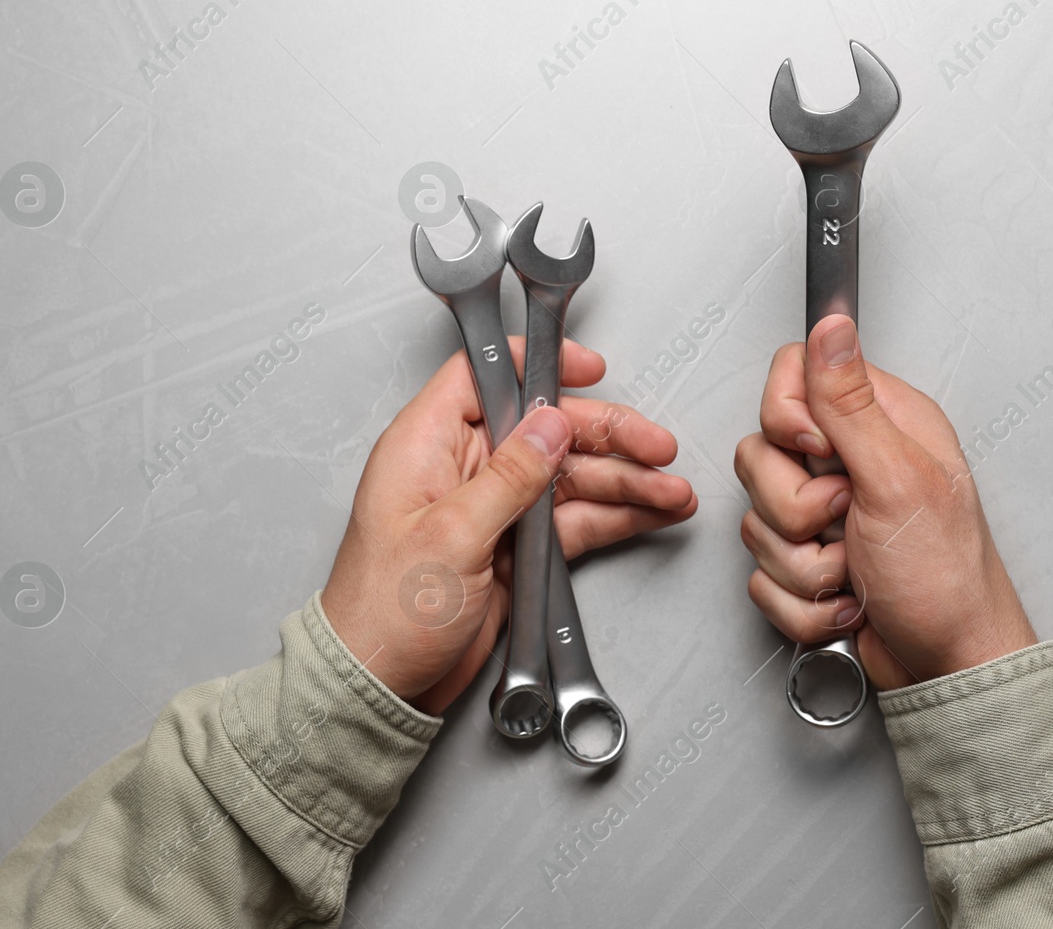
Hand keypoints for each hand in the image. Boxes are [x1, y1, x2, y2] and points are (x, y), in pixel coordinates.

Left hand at [322, 339, 696, 714]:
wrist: (380, 687)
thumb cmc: (384, 613)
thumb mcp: (450, 535)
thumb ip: (508, 476)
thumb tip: (550, 425)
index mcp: (427, 445)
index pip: (485, 377)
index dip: (540, 366)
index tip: (591, 369)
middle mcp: (460, 468)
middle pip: (545, 429)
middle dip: (607, 437)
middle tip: (658, 448)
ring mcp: (491, 508)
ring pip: (569, 477)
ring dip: (625, 482)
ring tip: (673, 491)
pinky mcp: (513, 548)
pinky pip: (572, 520)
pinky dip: (614, 517)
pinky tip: (652, 513)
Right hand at [734, 315, 1035, 689]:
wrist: (948, 666)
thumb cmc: (946, 579)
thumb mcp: (897, 478)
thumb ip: (849, 403)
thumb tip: (830, 325)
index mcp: (880, 422)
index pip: (793, 377)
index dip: (788, 419)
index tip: (822, 456)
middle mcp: (851, 462)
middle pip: (761, 454)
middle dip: (795, 507)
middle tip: (847, 521)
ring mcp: (826, 515)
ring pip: (757, 520)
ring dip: (804, 563)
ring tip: (854, 570)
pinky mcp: (808, 562)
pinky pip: (762, 573)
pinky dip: (803, 601)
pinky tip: (847, 599)